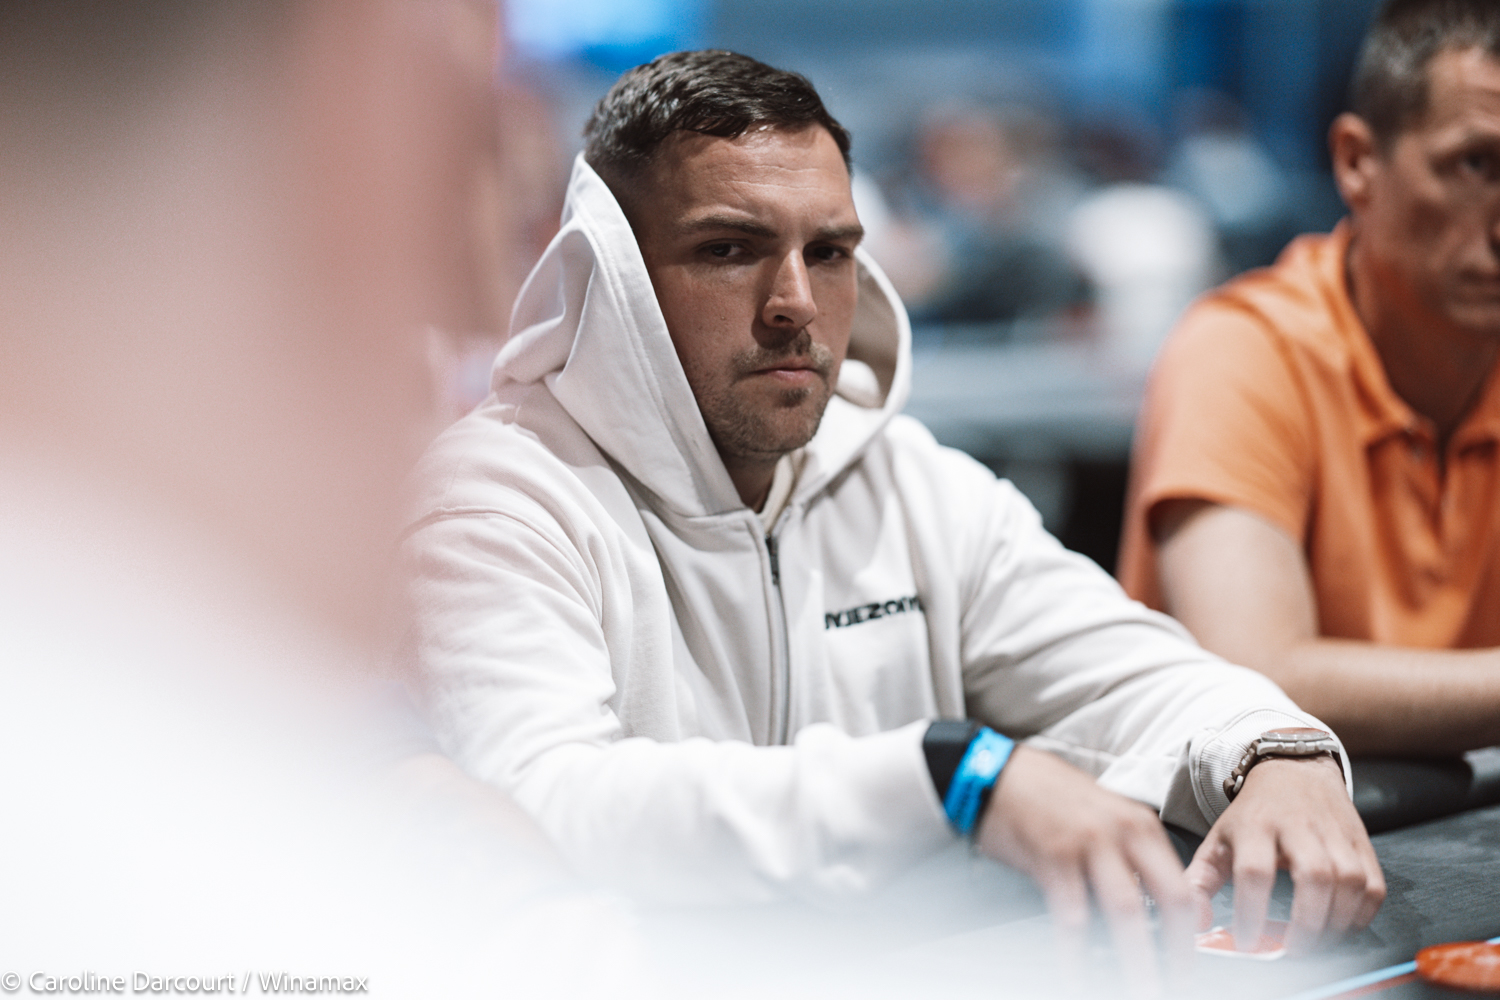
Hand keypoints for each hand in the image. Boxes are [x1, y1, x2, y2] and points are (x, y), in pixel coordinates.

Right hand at [976, 745, 1195, 994]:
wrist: (992, 770)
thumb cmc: (1042, 793)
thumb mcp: (1100, 814)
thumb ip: (1124, 854)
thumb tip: (1141, 906)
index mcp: (1139, 824)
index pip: (1181, 885)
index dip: (1189, 932)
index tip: (1184, 963)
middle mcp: (1121, 831)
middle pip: (1169, 899)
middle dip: (1177, 951)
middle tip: (1175, 984)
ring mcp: (1088, 842)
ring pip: (1127, 912)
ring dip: (1136, 960)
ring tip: (1138, 988)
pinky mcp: (1053, 856)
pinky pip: (1072, 916)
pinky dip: (1077, 953)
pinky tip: (1078, 974)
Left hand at [1185, 755, 1384, 952]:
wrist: (1294, 770)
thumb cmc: (1253, 814)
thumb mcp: (1218, 839)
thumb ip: (1200, 881)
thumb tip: (1196, 923)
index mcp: (1255, 825)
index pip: (1254, 872)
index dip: (1251, 911)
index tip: (1247, 942)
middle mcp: (1298, 825)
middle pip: (1314, 877)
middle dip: (1306, 923)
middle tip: (1294, 952)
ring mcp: (1334, 832)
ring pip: (1350, 882)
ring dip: (1337, 922)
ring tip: (1317, 943)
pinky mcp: (1361, 841)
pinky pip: (1374, 884)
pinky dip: (1363, 914)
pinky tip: (1342, 927)